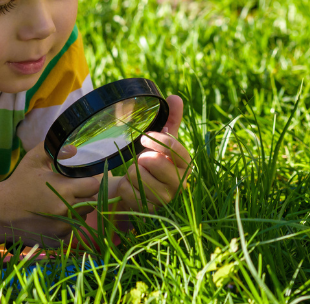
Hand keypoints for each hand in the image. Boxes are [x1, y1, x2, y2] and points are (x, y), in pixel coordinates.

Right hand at [0, 143, 101, 241]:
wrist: (0, 212)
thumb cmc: (19, 182)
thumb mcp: (34, 159)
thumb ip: (56, 149)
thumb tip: (75, 148)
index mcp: (64, 190)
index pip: (94, 186)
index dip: (91, 180)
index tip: (82, 178)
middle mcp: (66, 211)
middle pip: (92, 202)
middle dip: (85, 194)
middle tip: (72, 188)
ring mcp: (63, 228)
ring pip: (83, 216)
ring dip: (77, 208)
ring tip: (60, 201)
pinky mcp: (58, 239)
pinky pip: (72, 228)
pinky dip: (67, 221)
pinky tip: (52, 214)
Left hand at [113, 95, 190, 211]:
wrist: (138, 191)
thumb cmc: (153, 163)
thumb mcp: (161, 142)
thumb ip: (170, 120)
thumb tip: (175, 97)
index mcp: (185, 165)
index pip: (175, 148)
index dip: (158, 140)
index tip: (145, 137)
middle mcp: (179, 184)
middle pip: (154, 162)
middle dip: (142, 158)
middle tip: (142, 160)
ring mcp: (165, 200)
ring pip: (138, 176)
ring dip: (131, 172)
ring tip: (137, 175)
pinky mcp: (148, 211)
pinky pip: (128, 191)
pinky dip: (124, 187)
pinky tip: (131, 188)